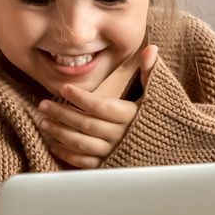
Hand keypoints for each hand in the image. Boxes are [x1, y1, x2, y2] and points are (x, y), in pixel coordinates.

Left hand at [35, 46, 157, 168]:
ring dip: (60, 133)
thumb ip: (150, 72)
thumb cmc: (160, 118)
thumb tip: (151, 47)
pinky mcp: (109, 166)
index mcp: (131, 116)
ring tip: (44, 122)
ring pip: (82, 144)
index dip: (81, 98)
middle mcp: (121, 136)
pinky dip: (68, 154)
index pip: (101, 107)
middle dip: (62, 114)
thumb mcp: (159, 94)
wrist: (172, 150)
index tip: (63, 88)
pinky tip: (54, 144)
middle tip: (42, 104)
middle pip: (86, 125)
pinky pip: (85, 162)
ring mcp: (114, 153)